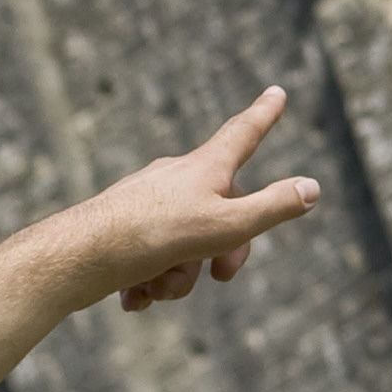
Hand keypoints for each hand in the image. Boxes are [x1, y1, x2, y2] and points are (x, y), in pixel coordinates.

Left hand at [66, 88, 323, 312]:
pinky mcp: (121, 229)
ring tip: (158, 287)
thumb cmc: (155, 237)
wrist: (79, 256)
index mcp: (204, 168)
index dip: (264, 116)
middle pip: (220, 213)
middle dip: (223, 252)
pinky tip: (134, 298)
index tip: (276, 92)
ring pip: (184, 245)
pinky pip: (151, 259)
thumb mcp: (226, 226)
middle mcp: (175, 178)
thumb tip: (312, 187)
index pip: (243, 134)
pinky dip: (149, 283)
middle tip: (221, 276)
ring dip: (179, 277)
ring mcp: (146, 202)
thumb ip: (272, 208)